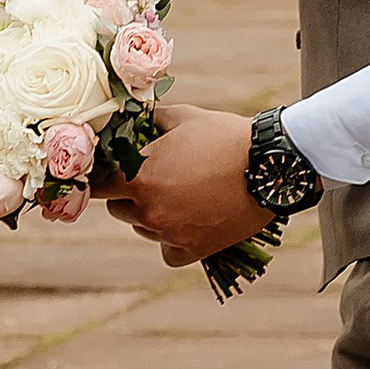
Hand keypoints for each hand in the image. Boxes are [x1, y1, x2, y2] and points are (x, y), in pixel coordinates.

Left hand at [101, 104, 260, 269]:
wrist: (271, 166)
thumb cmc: (225, 136)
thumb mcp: (182, 117)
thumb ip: (148, 122)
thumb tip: (128, 120)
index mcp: (139, 176)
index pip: (98, 184)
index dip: (102, 176)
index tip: (111, 171)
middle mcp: (148, 209)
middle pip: (118, 208)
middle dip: (128, 193)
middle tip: (155, 177)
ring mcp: (170, 233)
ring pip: (143, 228)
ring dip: (152, 214)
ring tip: (182, 194)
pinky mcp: (192, 251)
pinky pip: (167, 250)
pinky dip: (173, 240)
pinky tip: (189, 221)